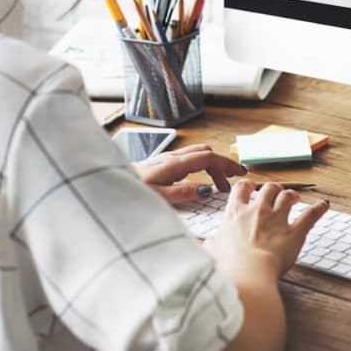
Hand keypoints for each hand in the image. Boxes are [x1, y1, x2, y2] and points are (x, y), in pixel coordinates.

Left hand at [132, 143, 246, 204]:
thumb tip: (207, 190)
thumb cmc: (131, 192)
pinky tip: (199, 182)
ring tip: (217, 186)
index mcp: (173, 164)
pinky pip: (188, 159)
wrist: (110, 185)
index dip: (226, 163)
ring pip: (197, 154)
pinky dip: (201, 167)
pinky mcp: (162, 163)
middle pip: (205, 153)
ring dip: (212, 166)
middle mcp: (171, 157)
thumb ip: (183, 193)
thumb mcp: (158, 197)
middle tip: (230, 184)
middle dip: (222, 165)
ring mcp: (166, 158)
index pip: (208, 157)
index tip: (240, 173)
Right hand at [203, 179, 329, 279]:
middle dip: (273, 189)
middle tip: (275, 194)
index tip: (251, 187)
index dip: (248, 186)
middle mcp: (257, 211)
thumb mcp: (211, 252)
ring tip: (295, 197)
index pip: (242, 189)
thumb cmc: (227, 265)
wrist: (246, 273)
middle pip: (268, 189)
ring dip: (292, 195)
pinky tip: (324, 205)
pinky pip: (310, 216)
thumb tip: (206, 245)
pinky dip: (319, 209)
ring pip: (288, 196)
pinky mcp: (294, 232)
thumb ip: (211, 244)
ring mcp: (277, 220)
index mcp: (236, 214)